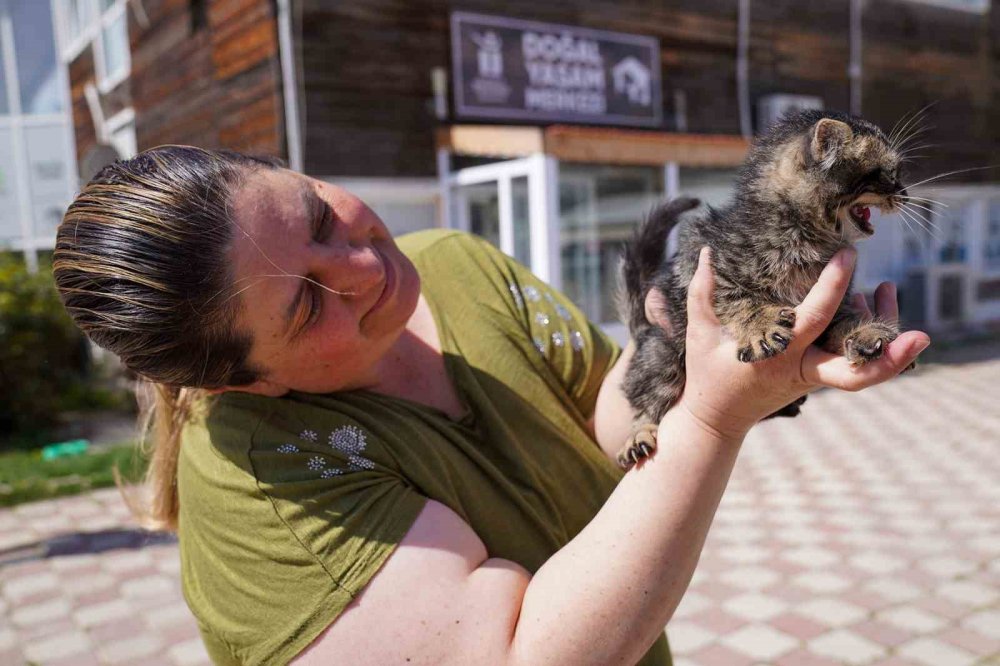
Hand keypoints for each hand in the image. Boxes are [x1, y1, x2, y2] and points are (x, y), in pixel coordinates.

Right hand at [676, 247, 930, 438]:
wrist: (719, 418)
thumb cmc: (708, 373)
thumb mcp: (699, 333)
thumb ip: (702, 292)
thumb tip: (708, 252)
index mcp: (777, 356)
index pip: (815, 318)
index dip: (834, 286)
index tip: (847, 255)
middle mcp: (803, 371)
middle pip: (857, 374)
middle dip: (891, 358)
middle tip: (922, 336)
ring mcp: (815, 379)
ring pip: (864, 370)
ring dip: (888, 338)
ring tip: (888, 289)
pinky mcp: (819, 378)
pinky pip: (855, 363)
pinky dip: (871, 340)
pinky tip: (870, 304)